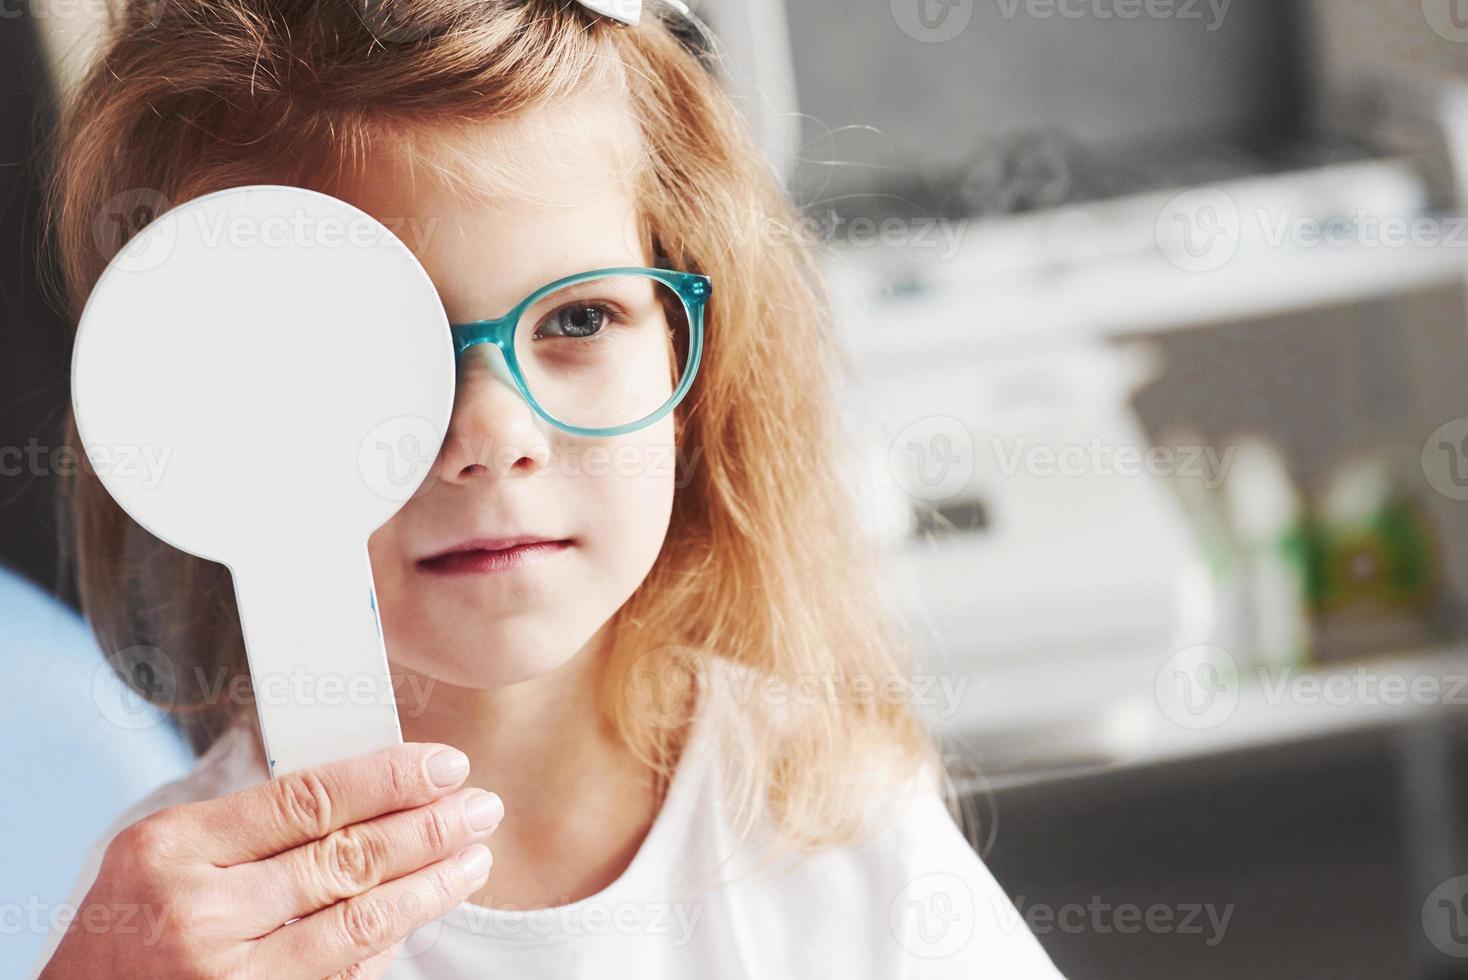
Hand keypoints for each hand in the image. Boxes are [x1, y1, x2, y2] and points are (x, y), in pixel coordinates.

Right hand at [41, 743, 502, 978]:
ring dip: (429, 888)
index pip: (307, 799)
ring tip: (473, 859)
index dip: (388, 778)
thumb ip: (253, 827)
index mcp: (175, 849)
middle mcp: (200, 913)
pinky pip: (343, 976)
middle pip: (345, 858)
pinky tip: (422, 914)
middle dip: (428, 828)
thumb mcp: (165, 855)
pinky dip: (389, 945)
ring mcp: (228, 976)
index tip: (445, 764)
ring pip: (359, 923)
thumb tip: (371, 794)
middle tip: (481, 806)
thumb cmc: (129, 927)